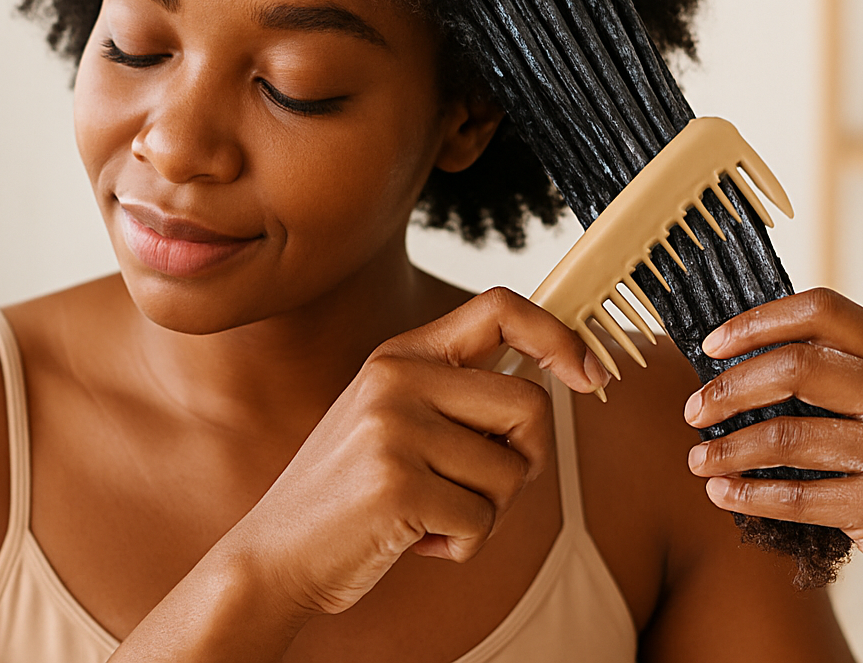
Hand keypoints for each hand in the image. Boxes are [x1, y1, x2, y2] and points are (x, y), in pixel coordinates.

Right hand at [214, 287, 608, 618]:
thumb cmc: (349, 496)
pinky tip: (415, 540)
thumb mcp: (392, 420)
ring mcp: (393, 428)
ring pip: (512, 472)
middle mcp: (396, 379)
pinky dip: (462, 546)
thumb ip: (455, 393)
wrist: (275, 554)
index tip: (588, 375)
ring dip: (486, 513)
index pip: (500, 307)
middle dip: (526, 461)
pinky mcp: (396, 484)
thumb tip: (554, 381)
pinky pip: (482, 521)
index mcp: (400, 355)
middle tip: (482, 489)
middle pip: (529, 404)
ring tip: (431, 515)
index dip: (558, 336)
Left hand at [683, 289, 862, 657]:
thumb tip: (738, 355)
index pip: (824, 311)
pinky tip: (721, 493)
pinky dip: (748, 494)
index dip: (758, 322)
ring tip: (697, 459)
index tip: (711, 345)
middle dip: (730, 388)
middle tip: (693, 409)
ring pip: (787, 436)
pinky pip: (796, 496)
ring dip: (727, 448)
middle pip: (797, 367)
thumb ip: (846, 372)